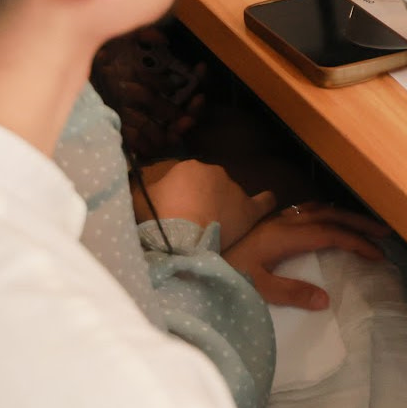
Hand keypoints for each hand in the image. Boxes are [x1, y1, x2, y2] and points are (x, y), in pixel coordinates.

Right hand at [140, 160, 272, 248]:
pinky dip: (265, 201)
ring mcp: (234, 189)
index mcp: (189, 167)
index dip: (180, 197)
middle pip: (208, 186)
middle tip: (190, 222)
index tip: (174, 212)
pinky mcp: (249, 209)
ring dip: (222, 206)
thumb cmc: (158, 220)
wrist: (182, 239)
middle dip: (200, 200)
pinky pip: (262, 202)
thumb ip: (143, 189)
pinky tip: (268, 201)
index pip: (186, 179)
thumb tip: (140, 182)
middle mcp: (214, 172)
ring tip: (213, 227)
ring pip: (229, 195)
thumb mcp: (139, 200)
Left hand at [222, 204, 387, 309]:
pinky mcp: (270, 221)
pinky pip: (308, 209)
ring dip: (346, 215)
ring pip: (320, 209)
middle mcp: (284, 221)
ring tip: (366, 224)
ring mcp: (277, 218)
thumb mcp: (257, 287)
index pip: (330, 234)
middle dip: (360, 223)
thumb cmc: (224, 273)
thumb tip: (326, 299)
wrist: (193, 253)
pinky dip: (327, 212)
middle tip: (386, 232)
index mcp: (285, 235)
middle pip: (331, 215)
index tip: (378, 254)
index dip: (357, 242)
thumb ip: (291, 293)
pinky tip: (329, 217)